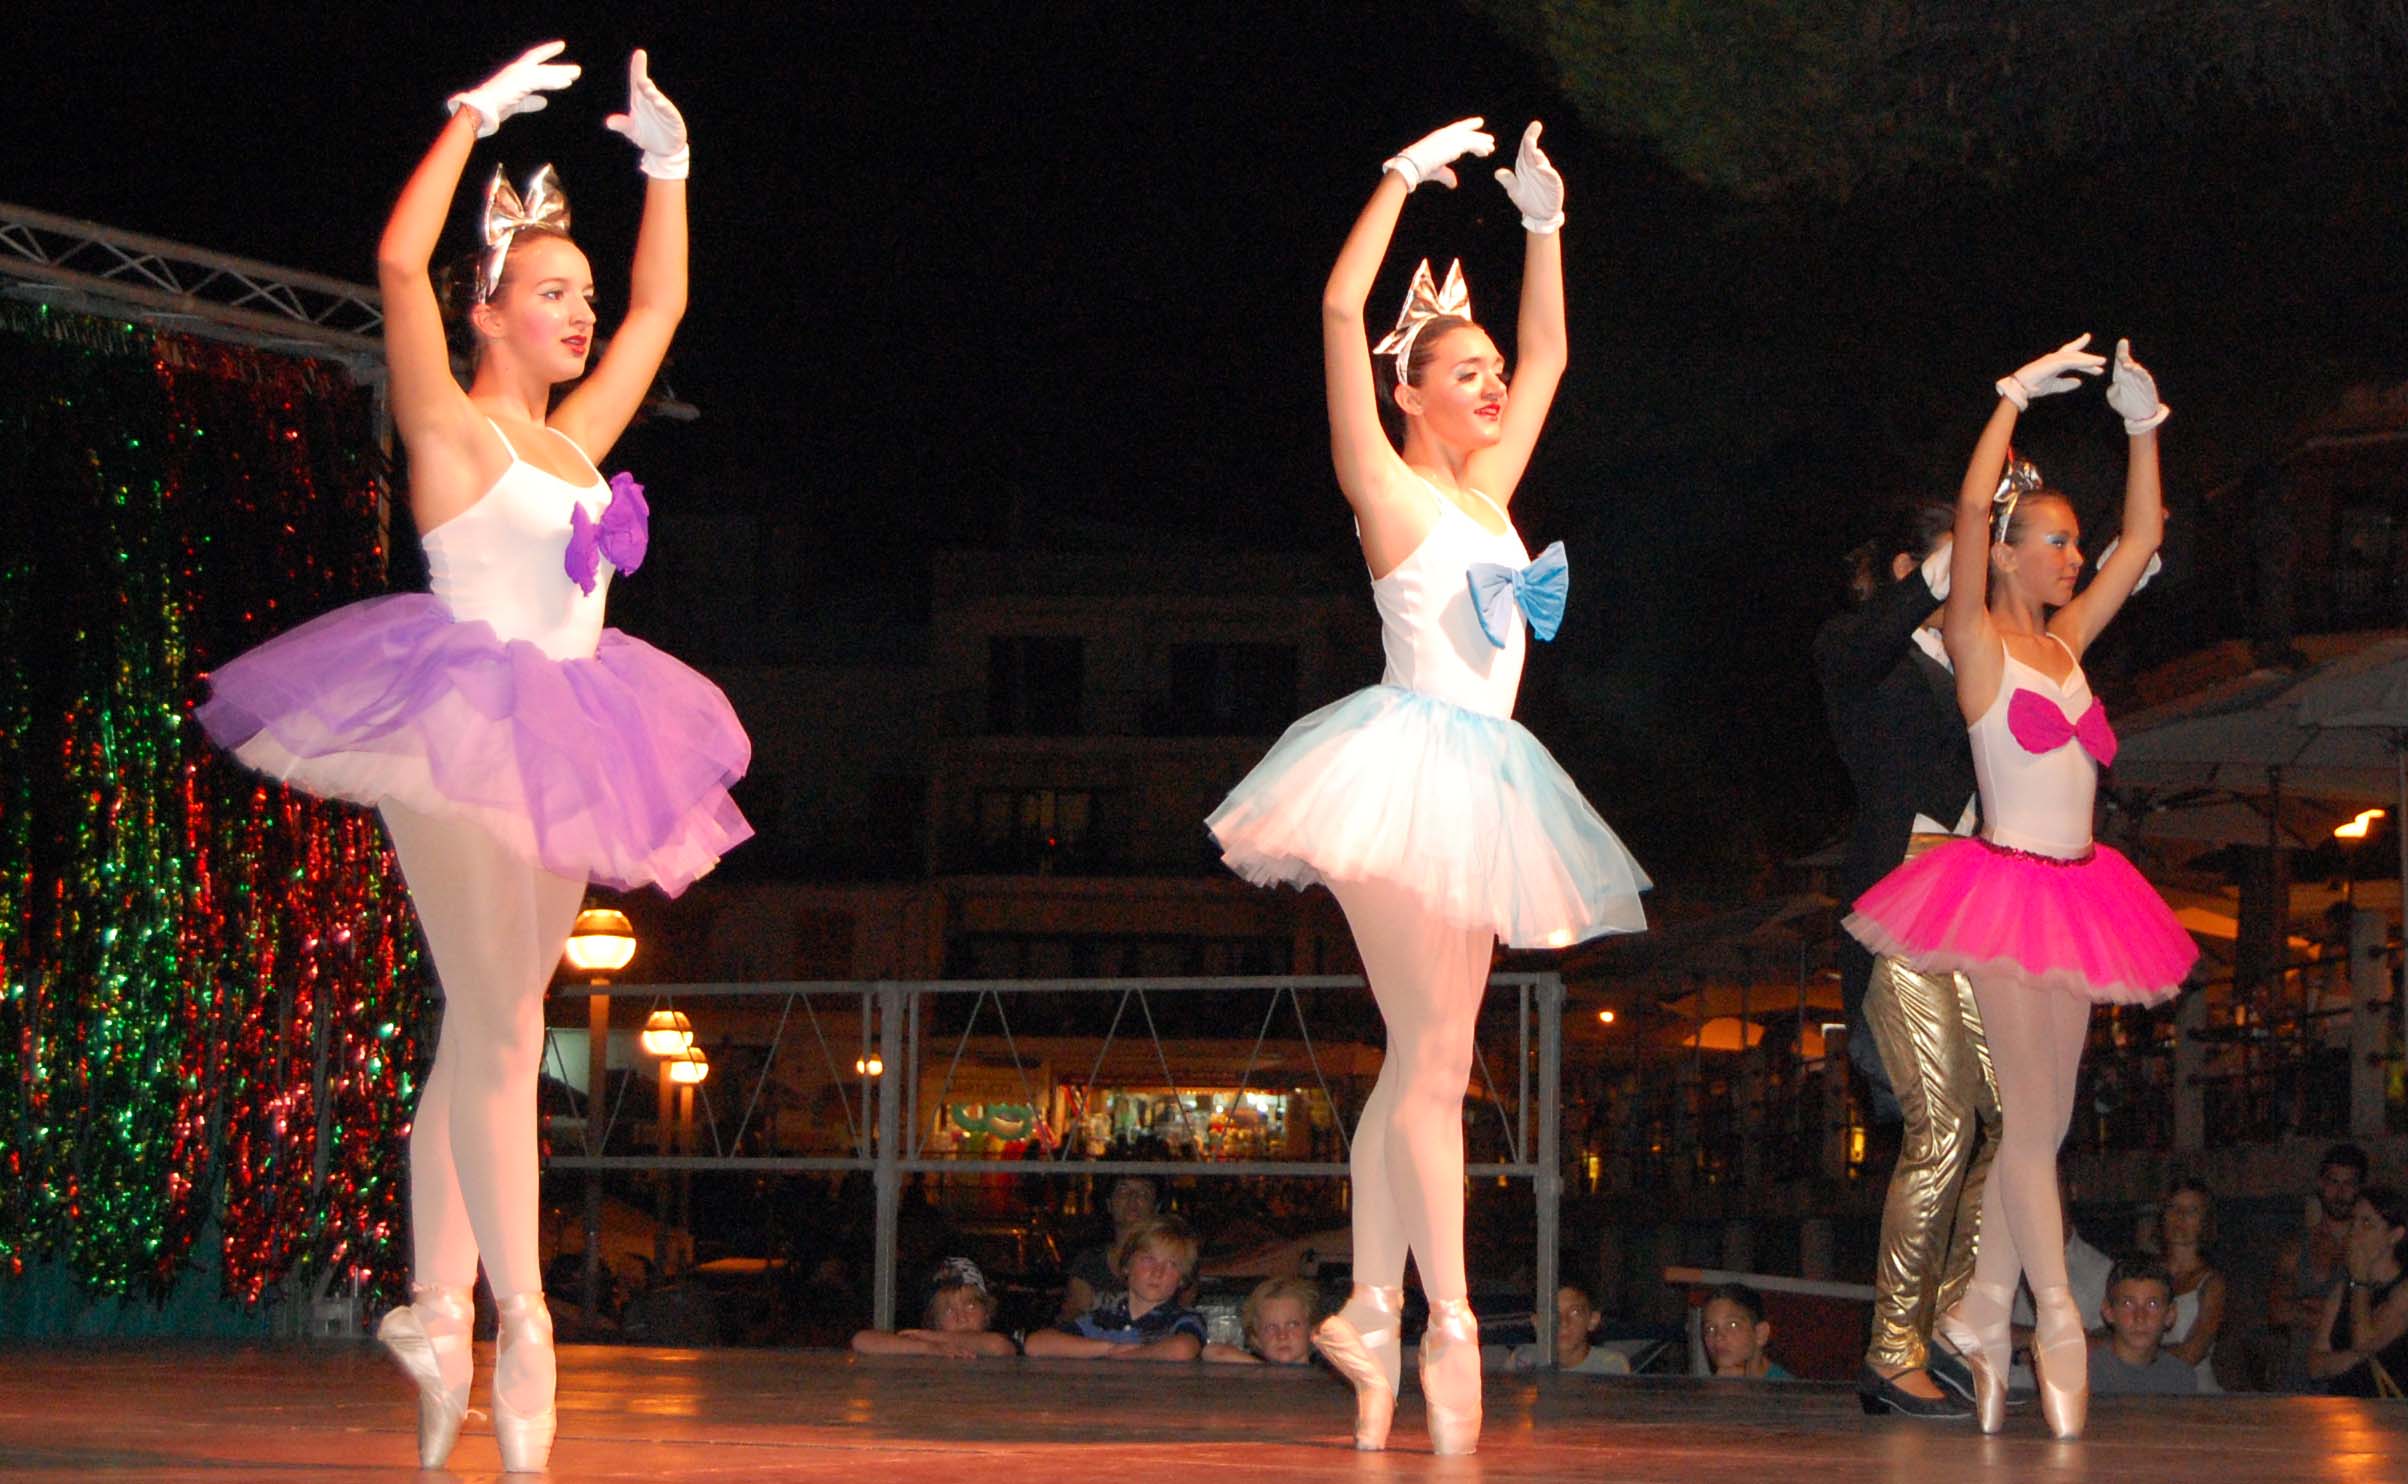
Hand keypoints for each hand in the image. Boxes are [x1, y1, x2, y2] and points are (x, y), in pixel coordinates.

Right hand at [447, 40, 579, 138]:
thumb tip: (544, 102)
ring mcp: (517, 75)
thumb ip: (529, 102)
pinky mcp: (519, 82)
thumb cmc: (493, 108)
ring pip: (543, 73)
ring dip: (561, 73)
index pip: (533, 60)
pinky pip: (540, 80)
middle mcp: (515, 71)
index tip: (560, 46)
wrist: (478, 111)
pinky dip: (553, 81)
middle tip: (577, 70)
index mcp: (513, 75)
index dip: (546, 52)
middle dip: (559, 69)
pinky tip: (566, 83)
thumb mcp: (515, 104)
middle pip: (541, 66)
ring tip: (576, 74)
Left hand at [604, 49, 689, 179]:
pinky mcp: (672, 118)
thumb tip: (609, 122)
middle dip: (644, 81)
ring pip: (658, 98)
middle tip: (639, 78)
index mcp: (640, 100)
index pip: (637, 81)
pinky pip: (668, 111)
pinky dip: (664, 107)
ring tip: (647, 89)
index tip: (639, 53)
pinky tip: (659, 104)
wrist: (663, 150)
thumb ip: (622, 125)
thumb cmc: (646, 135)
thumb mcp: (632, 131)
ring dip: (653, 94)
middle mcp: (651, 101)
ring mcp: (663, 109)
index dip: (638, 67)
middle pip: (647, 88)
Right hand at [1385, 117, 1494, 191]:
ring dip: (1481, 142)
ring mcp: (1450, 138)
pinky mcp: (1455, 144)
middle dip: (1477, 134)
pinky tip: (1486, 152)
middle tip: (1489, 138)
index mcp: (1438, 137)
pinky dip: (1480, 147)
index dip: (1467, 128)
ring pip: (1470, 138)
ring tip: (1491, 147)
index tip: (1477, 126)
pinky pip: (1472, 143)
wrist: (1413, 166)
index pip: (1455, 130)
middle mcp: (1445, 135)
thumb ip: (1447, 175)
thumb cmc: (1420, 169)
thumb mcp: (1437, 171)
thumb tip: (1454, 184)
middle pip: (1465, 131)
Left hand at [1494, 120, 1564, 232]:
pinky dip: (1546, 172)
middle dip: (1533, 140)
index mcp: (1527, 167)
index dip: (1528, 137)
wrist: (1540, 215)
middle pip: (1533, 151)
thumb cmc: (1528, 201)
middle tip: (1534, 127)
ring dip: (1538, 156)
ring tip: (1535, 150)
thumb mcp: (1515, 191)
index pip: (1526, 149)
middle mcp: (1537, 168)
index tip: (1533, 125)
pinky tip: (1542, 167)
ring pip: (1542, 162)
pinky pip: (1550, 176)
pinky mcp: (1553, 184)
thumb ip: (1509, 181)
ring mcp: (1546, 175)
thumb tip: (1498, 172)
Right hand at [1996, 334, 2105, 410]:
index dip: (2082, 353)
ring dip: (2088, 360)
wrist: (2021, 388)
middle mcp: (2054, 358)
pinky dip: (2082, 362)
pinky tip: (2092, 364)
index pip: (2070, 355)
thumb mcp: (2054, 386)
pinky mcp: (2053, 362)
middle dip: (2088, 358)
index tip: (2094, 355)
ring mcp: (2053, 359)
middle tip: (2102, 361)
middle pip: (2075, 354)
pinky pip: (2071, 361)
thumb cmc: (2033, 387)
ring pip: (2075, 357)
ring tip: (2101, 362)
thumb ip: (2066, 384)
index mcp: (2054, 363)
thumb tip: (2079, 382)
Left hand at [2106, 336, 2170, 433]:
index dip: (2121, 351)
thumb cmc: (2125, 405)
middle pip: (2128, 362)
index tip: (2122, 341)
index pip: (2121, 362)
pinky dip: (2141, 374)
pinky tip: (2136, 371)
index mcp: (2123, 377)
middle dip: (2125, 353)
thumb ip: (2112, 390)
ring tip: (2125, 364)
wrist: (2139, 416)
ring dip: (2131, 366)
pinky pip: (2145, 378)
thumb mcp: (2114, 398)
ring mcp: (2141, 380)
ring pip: (2137, 369)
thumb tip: (2115, 385)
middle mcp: (2132, 376)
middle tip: (2122, 344)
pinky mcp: (2148, 386)